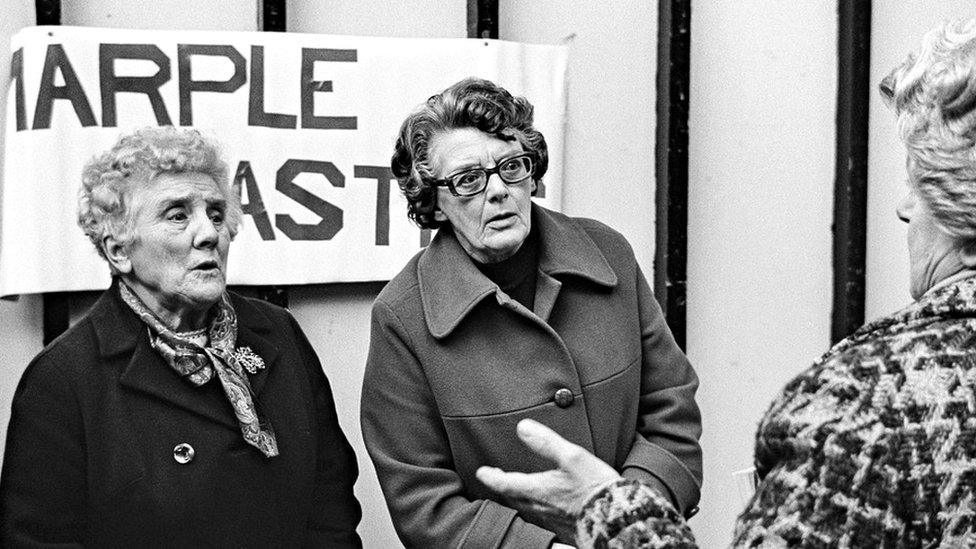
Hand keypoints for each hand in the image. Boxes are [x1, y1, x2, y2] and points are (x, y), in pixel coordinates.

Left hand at [476, 419, 621, 542]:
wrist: (618, 518)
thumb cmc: (596, 488)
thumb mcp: (572, 457)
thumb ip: (546, 442)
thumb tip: (523, 427)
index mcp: (538, 490)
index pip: (505, 483)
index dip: (491, 476)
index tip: (481, 472)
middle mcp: (540, 508)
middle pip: (513, 498)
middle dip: (503, 487)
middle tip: (496, 479)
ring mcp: (551, 521)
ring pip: (527, 509)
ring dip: (518, 498)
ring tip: (516, 490)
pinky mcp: (565, 528)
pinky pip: (542, 518)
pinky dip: (535, 508)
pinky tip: (544, 506)